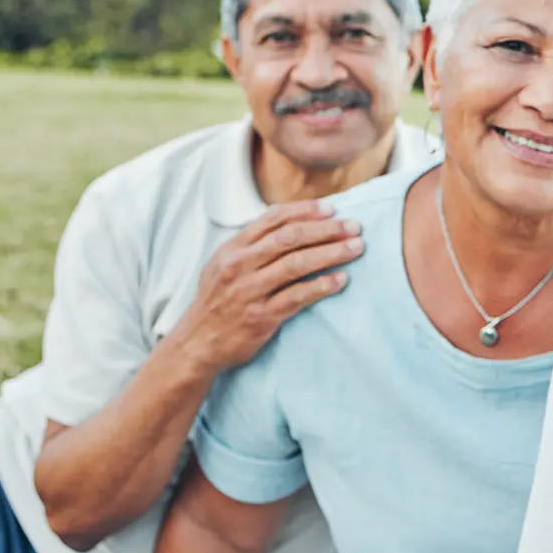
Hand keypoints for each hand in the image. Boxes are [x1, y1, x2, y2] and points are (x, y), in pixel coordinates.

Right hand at [168, 200, 363, 374]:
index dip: (304, 211)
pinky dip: (321, 286)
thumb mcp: (224, 266)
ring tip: (356, 247)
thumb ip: (252, 246)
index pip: (273, 220)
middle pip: (289, 238)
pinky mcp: (260, 316)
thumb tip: (291, 224)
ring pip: (296, 264)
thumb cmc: (218, 301)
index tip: (331, 208)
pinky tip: (341, 279)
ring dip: (331, 253)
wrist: (197, 343)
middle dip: (325, 229)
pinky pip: (297, 296)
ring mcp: (249, 290)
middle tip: (353, 226)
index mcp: (232, 249)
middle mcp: (239, 265)